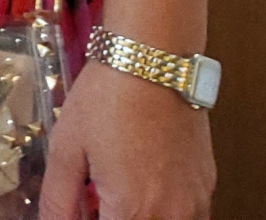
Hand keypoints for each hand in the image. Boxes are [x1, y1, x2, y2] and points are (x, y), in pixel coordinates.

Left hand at [42, 57, 214, 219]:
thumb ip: (58, 197)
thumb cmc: (108, 97)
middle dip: (110, 217)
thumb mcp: (67, 146)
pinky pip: (184, 217)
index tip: (79, 210)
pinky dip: (160, 210)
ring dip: (135, 216)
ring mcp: (194, 204)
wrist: (152, 62)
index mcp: (132, 210)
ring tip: (111, 190)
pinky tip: (137, 181)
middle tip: (91, 199)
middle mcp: (170, 216)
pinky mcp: (206, 188)